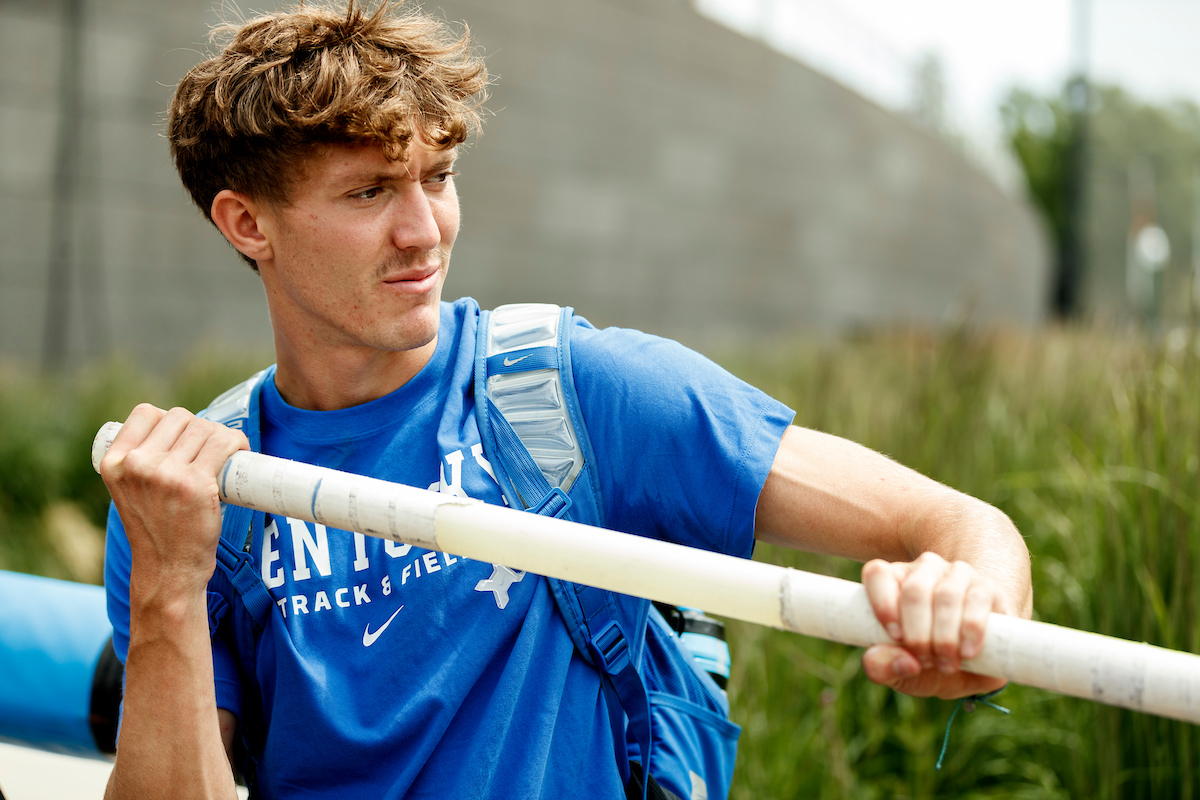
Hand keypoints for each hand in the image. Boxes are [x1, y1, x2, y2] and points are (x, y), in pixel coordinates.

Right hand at [99, 404, 248, 595]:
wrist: (168, 570)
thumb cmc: (157, 530)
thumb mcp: (131, 491)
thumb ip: (141, 462)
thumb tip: (178, 430)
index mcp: (114, 462)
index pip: (146, 413)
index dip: (171, 421)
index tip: (184, 438)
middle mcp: (136, 464)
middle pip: (180, 417)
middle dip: (200, 430)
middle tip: (210, 451)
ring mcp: (166, 474)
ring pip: (204, 427)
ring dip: (221, 436)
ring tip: (226, 454)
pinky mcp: (195, 485)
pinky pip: (224, 442)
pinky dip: (237, 442)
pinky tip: (239, 452)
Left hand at [859, 552, 1006, 698]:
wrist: (977, 665)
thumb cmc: (929, 663)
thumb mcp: (900, 673)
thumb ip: (883, 670)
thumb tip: (901, 662)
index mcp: (892, 582)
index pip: (877, 573)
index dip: (883, 604)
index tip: (895, 637)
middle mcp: (922, 570)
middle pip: (914, 591)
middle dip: (918, 634)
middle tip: (925, 662)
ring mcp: (955, 574)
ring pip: (945, 595)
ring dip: (944, 636)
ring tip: (947, 664)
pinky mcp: (985, 586)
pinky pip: (976, 600)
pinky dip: (970, 629)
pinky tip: (967, 652)